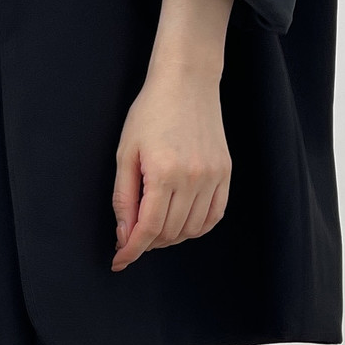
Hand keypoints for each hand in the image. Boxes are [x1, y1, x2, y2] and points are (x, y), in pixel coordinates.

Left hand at [111, 0, 233, 271]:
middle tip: (131, 236)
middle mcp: (193, 179)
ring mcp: (213, 177)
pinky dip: (195, 227)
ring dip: (170, 237)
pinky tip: (180, 222)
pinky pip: (213, 217)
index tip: (119, 261)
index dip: (131, 250)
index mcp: (164, 173)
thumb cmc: (149, 113)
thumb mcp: (125, 154)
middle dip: (147, 242)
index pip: (148, 228)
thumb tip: (124, 235)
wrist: (186, 83)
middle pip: (169, 232)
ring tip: (153, 227)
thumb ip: (123, 198)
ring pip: (191, 229)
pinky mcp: (226, 174)